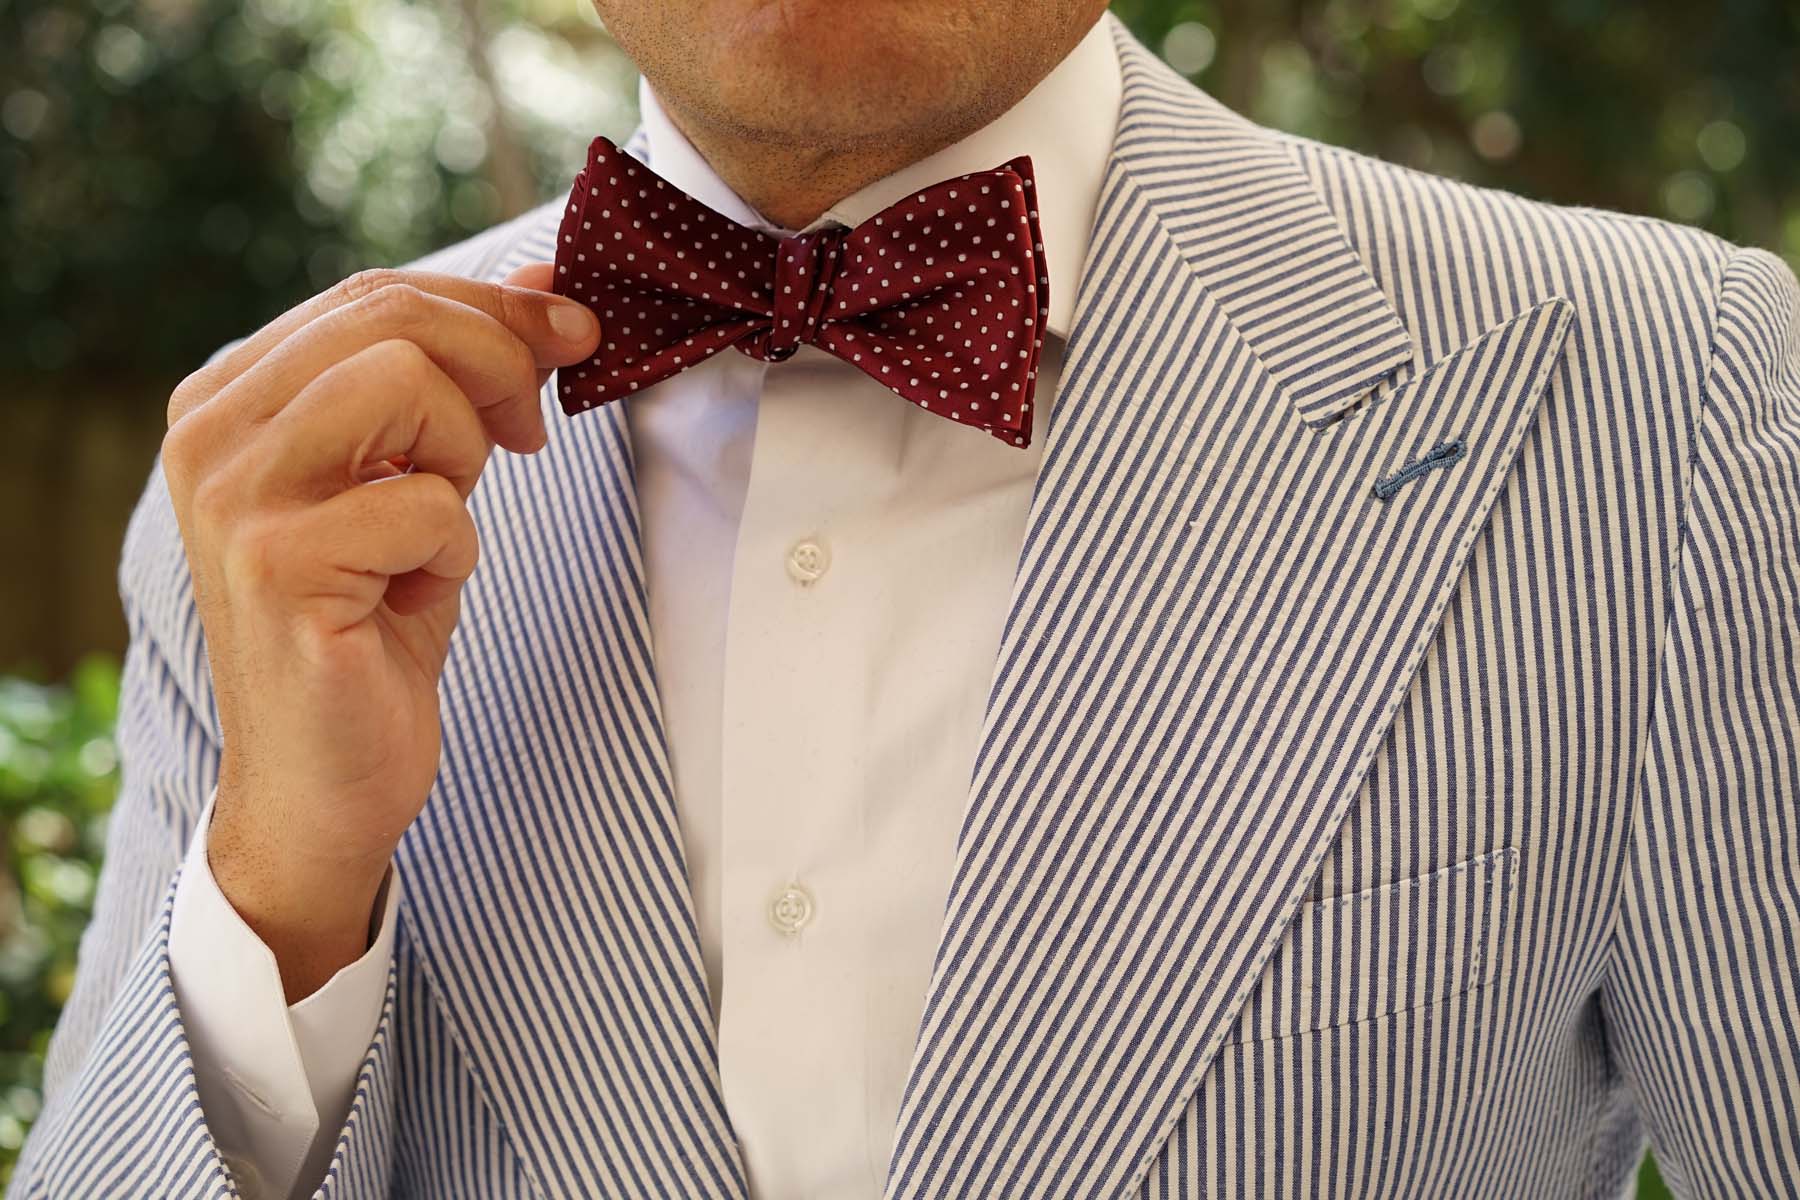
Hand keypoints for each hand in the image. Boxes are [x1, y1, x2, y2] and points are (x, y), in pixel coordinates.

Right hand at [161, 263, 597, 999]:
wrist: (324, 780)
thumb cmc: (373, 628)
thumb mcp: (422, 481)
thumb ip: (459, 381)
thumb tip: (541, 286)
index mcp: (231, 396)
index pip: (374, 293)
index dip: (492, 307)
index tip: (573, 335)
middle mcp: (209, 431)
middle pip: (391, 316)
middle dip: (500, 363)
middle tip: (529, 436)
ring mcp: (232, 496)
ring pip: (404, 381)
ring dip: (465, 454)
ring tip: (441, 525)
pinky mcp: (276, 565)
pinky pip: (425, 502)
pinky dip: (455, 549)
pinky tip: (414, 595)